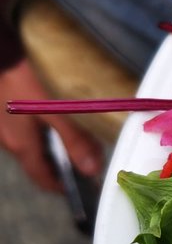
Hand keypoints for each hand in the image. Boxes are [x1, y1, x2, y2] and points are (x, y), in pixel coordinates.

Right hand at [0, 57, 103, 191]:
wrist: (2, 54)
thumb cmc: (29, 82)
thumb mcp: (58, 112)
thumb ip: (76, 140)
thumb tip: (91, 170)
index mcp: (21, 145)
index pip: (41, 177)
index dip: (61, 187)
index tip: (80, 189)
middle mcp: (7, 139)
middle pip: (36, 161)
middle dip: (60, 165)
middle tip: (85, 160)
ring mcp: (2, 124)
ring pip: (31, 143)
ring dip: (52, 147)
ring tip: (76, 139)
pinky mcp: (4, 109)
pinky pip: (25, 128)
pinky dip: (43, 130)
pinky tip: (56, 118)